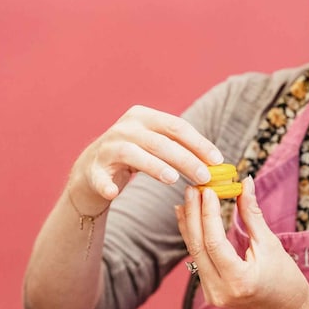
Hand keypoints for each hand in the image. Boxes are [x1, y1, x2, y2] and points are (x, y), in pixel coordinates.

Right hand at [69, 105, 222, 212]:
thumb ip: (180, 148)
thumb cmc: (133, 157)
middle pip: (159, 142)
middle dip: (185, 159)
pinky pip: (99, 177)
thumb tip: (216, 162)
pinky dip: (105, 184)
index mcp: (143, 116)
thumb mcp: (155, 144)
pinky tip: (113, 192)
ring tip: (173, 179)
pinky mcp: (92, 169)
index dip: (198, 142)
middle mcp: (125, 128)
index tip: (217, 160)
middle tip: (204, 177)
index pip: (176, 126)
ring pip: (132, 154)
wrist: (91, 169)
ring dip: (153, 166)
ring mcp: (107, 148)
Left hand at [176, 176, 308, 308]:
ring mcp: (212, 294)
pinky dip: (195, 239)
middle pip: (198, 247)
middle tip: (193, 189)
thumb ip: (252, 214)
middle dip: (193, 215)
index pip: (214, 242)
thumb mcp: (271, 245)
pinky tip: (191, 220)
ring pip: (194, 254)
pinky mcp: (210, 292)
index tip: (207, 190)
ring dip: (189, 225)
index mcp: (238, 280)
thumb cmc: (287, 280)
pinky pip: (198, 261)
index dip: (208, 213)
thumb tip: (245, 183)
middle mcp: (220, 291)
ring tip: (187, 199)